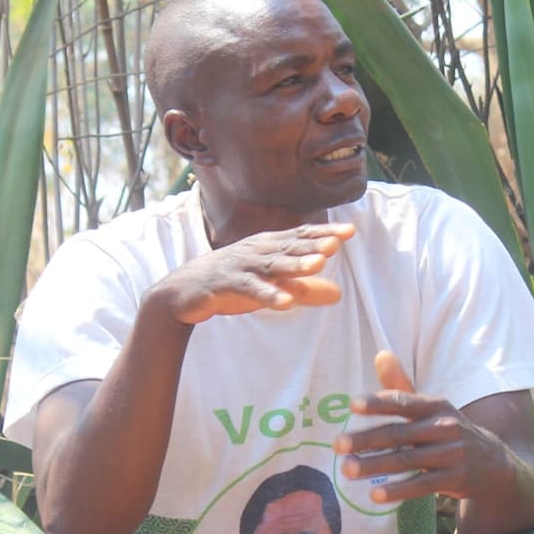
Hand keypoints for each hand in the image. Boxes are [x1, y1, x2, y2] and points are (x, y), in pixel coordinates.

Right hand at [151, 222, 353, 324]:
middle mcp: (256, 251)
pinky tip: (285, 302)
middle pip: (288, 246)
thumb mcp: (273, 288)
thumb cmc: (233, 284)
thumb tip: (338, 294)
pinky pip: (249, 290)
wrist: (183, 292)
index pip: (300, 236)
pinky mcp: (225, 285)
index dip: (324, 232)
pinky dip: (267, 294)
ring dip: (295, 264)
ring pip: (271, 265)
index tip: (350, 231)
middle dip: (312, 244)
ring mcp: (240, 267)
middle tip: (336, 243)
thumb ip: (305, 290)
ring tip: (318, 265)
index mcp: (268, 247)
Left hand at [333, 352, 507, 502]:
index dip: (378, 403)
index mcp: (435, 405)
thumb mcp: (431, 408)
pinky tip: (375, 496)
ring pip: (407, 460)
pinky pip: (422, 485)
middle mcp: (445, 426)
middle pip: (399, 433)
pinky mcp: (456, 478)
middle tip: (337, 445)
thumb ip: (402, 386)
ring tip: (347, 470)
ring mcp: (452, 454)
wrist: (493, 465)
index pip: (403, 401)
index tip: (352, 406)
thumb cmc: (448, 432)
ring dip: (375, 466)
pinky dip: (398, 491)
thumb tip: (381, 354)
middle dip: (366, 439)